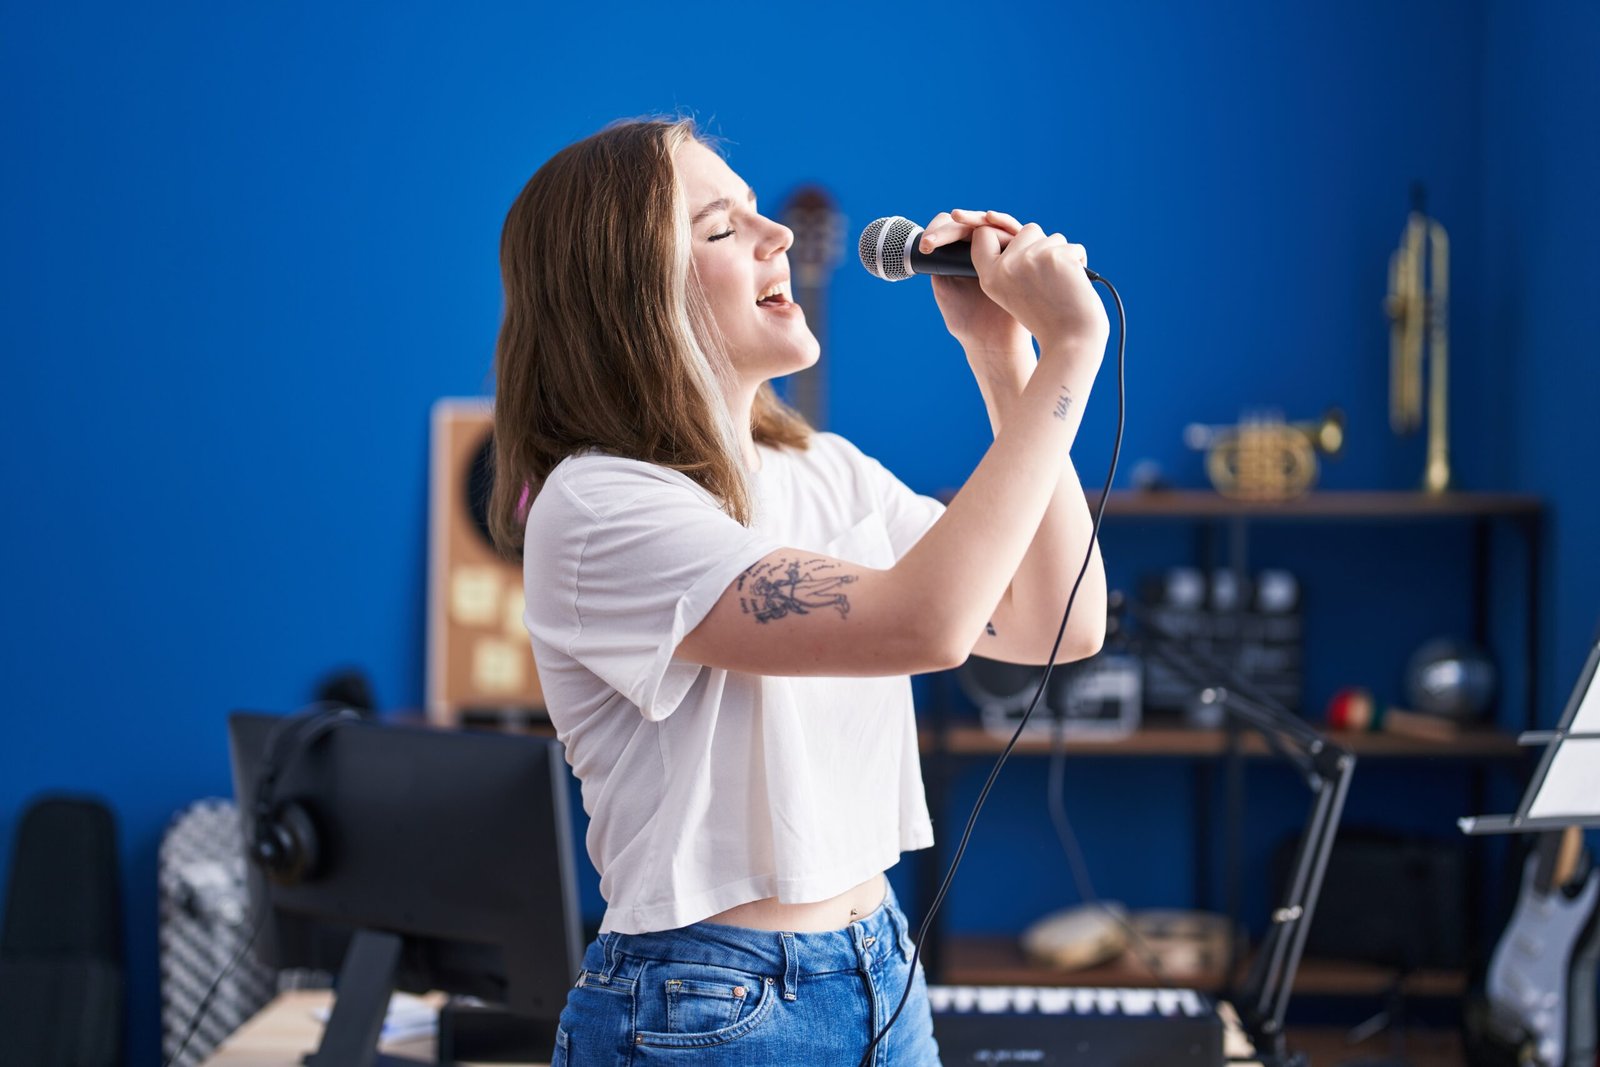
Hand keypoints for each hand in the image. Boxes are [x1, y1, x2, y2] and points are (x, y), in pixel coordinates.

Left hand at [921, 209, 1029, 354]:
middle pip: (967, 225)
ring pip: (988, 223)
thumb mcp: (946, 290)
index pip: (951, 233)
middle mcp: (983, 249)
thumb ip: (939, 266)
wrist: (993, 341)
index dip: (938, 234)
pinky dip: (1001, 221)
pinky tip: (988, 218)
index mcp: (962, 256)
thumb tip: (936, 242)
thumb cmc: (968, 321)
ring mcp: (1003, 248)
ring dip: (972, 217)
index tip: (925, 247)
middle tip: (931, 241)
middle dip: (948, 228)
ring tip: (956, 216)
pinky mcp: (1021, 251)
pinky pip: (1012, 230)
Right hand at [967, 213, 1108, 375]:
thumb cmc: (1047, 319)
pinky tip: (1074, 286)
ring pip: (1053, 237)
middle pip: (1027, 230)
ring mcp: (1029, 259)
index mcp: (989, 278)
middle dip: (1043, 246)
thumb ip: (1012, 264)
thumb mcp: (1016, 291)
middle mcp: (1005, 267)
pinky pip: (1075, 247)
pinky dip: (1080, 264)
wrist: (1070, 342)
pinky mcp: (1056, 256)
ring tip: (1061, 286)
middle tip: (1047, 280)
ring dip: (1064, 256)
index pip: (984, 236)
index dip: (999, 231)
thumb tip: (1025, 230)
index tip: (1011, 239)